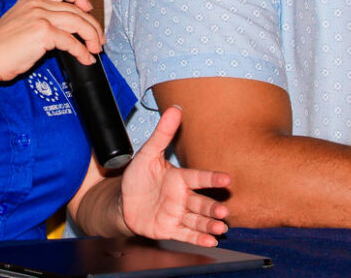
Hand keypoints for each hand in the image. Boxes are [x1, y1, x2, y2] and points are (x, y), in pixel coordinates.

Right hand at [0, 0, 101, 84]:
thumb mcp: (18, 26)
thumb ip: (38, 22)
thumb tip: (60, 34)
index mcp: (30, 0)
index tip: (88, 8)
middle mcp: (36, 4)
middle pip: (75, 8)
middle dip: (92, 25)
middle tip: (98, 39)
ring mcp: (39, 16)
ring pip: (77, 22)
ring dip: (91, 36)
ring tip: (95, 49)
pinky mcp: (42, 32)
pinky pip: (71, 41)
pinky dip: (81, 51)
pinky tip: (84, 59)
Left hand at [120, 106, 230, 246]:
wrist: (124, 201)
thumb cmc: (139, 176)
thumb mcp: (147, 153)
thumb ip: (162, 133)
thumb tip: (175, 108)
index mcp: (179, 178)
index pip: (198, 177)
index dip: (211, 179)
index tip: (227, 178)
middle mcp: (182, 197)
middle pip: (201, 203)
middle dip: (213, 207)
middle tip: (224, 211)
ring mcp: (177, 214)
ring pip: (197, 220)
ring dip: (209, 224)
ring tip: (221, 228)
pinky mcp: (170, 229)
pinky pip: (185, 234)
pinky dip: (198, 238)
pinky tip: (211, 241)